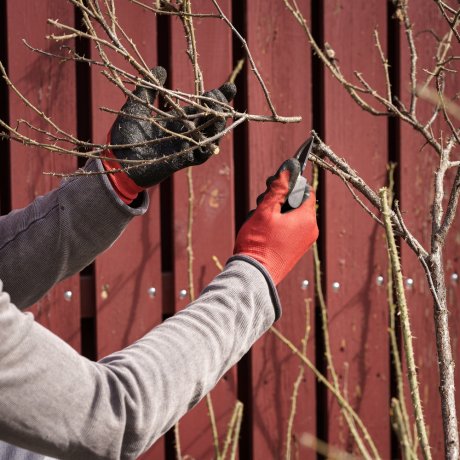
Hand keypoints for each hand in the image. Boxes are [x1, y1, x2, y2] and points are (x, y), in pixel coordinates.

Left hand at [108, 66, 235, 187]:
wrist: (117, 159)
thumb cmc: (126, 134)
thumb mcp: (137, 105)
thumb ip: (149, 88)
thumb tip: (161, 69)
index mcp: (178, 119)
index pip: (203, 107)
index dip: (218, 98)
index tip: (230, 87)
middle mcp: (185, 132)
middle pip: (212, 120)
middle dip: (221, 108)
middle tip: (218, 97)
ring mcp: (185, 147)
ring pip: (212, 136)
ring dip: (218, 125)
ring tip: (219, 113)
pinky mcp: (182, 160)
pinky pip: (202, 155)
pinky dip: (209, 146)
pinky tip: (213, 135)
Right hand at [234, 159, 317, 284]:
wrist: (254, 276)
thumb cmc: (258, 244)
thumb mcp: (265, 211)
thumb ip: (278, 188)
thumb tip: (289, 169)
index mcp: (307, 218)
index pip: (306, 190)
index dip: (290, 185)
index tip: (274, 187)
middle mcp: (311, 230)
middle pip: (298, 203)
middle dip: (280, 200)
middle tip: (262, 206)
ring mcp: (305, 242)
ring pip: (293, 216)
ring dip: (277, 213)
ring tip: (260, 222)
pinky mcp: (297, 250)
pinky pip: (291, 230)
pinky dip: (278, 226)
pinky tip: (264, 232)